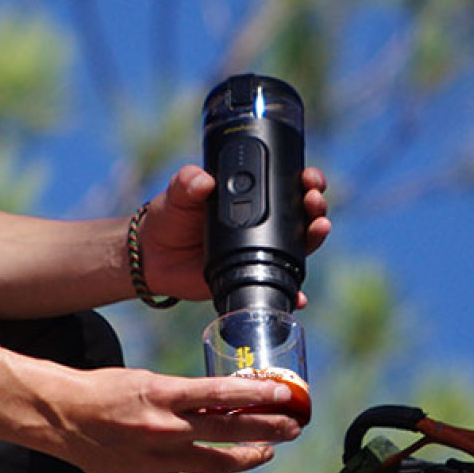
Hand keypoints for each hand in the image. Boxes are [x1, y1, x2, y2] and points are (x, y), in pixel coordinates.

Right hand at [41, 367, 305, 472]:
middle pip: (232, 430)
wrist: (62, 418)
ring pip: (220, 464)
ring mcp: (158, 457)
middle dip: (270, 428)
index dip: (260, 395)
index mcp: (164, 393)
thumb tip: (224, 403)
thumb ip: (183, 396)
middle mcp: (165, 427)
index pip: (223, 393)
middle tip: (293, 425)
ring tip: (268, 451)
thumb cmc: (104, 391)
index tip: (284, 394)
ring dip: (251, 457)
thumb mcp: (147, 380)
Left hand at [137, 164, 330, 304]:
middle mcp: (263, 223)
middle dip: (316, 205)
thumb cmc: (169, 217)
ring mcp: (261, 251)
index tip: (310, 177)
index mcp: (251, 196)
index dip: (306, 179)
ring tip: (319, 228)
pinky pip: (281, 286)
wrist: (154, 257)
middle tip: (314, 200)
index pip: (287, 184)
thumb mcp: (178, 194)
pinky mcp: (253, 277)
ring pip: (300, 245)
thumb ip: (187, 183)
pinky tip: (301, 295)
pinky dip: (295, 293)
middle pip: (303, 213)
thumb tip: (203, 180)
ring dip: (315, 236)